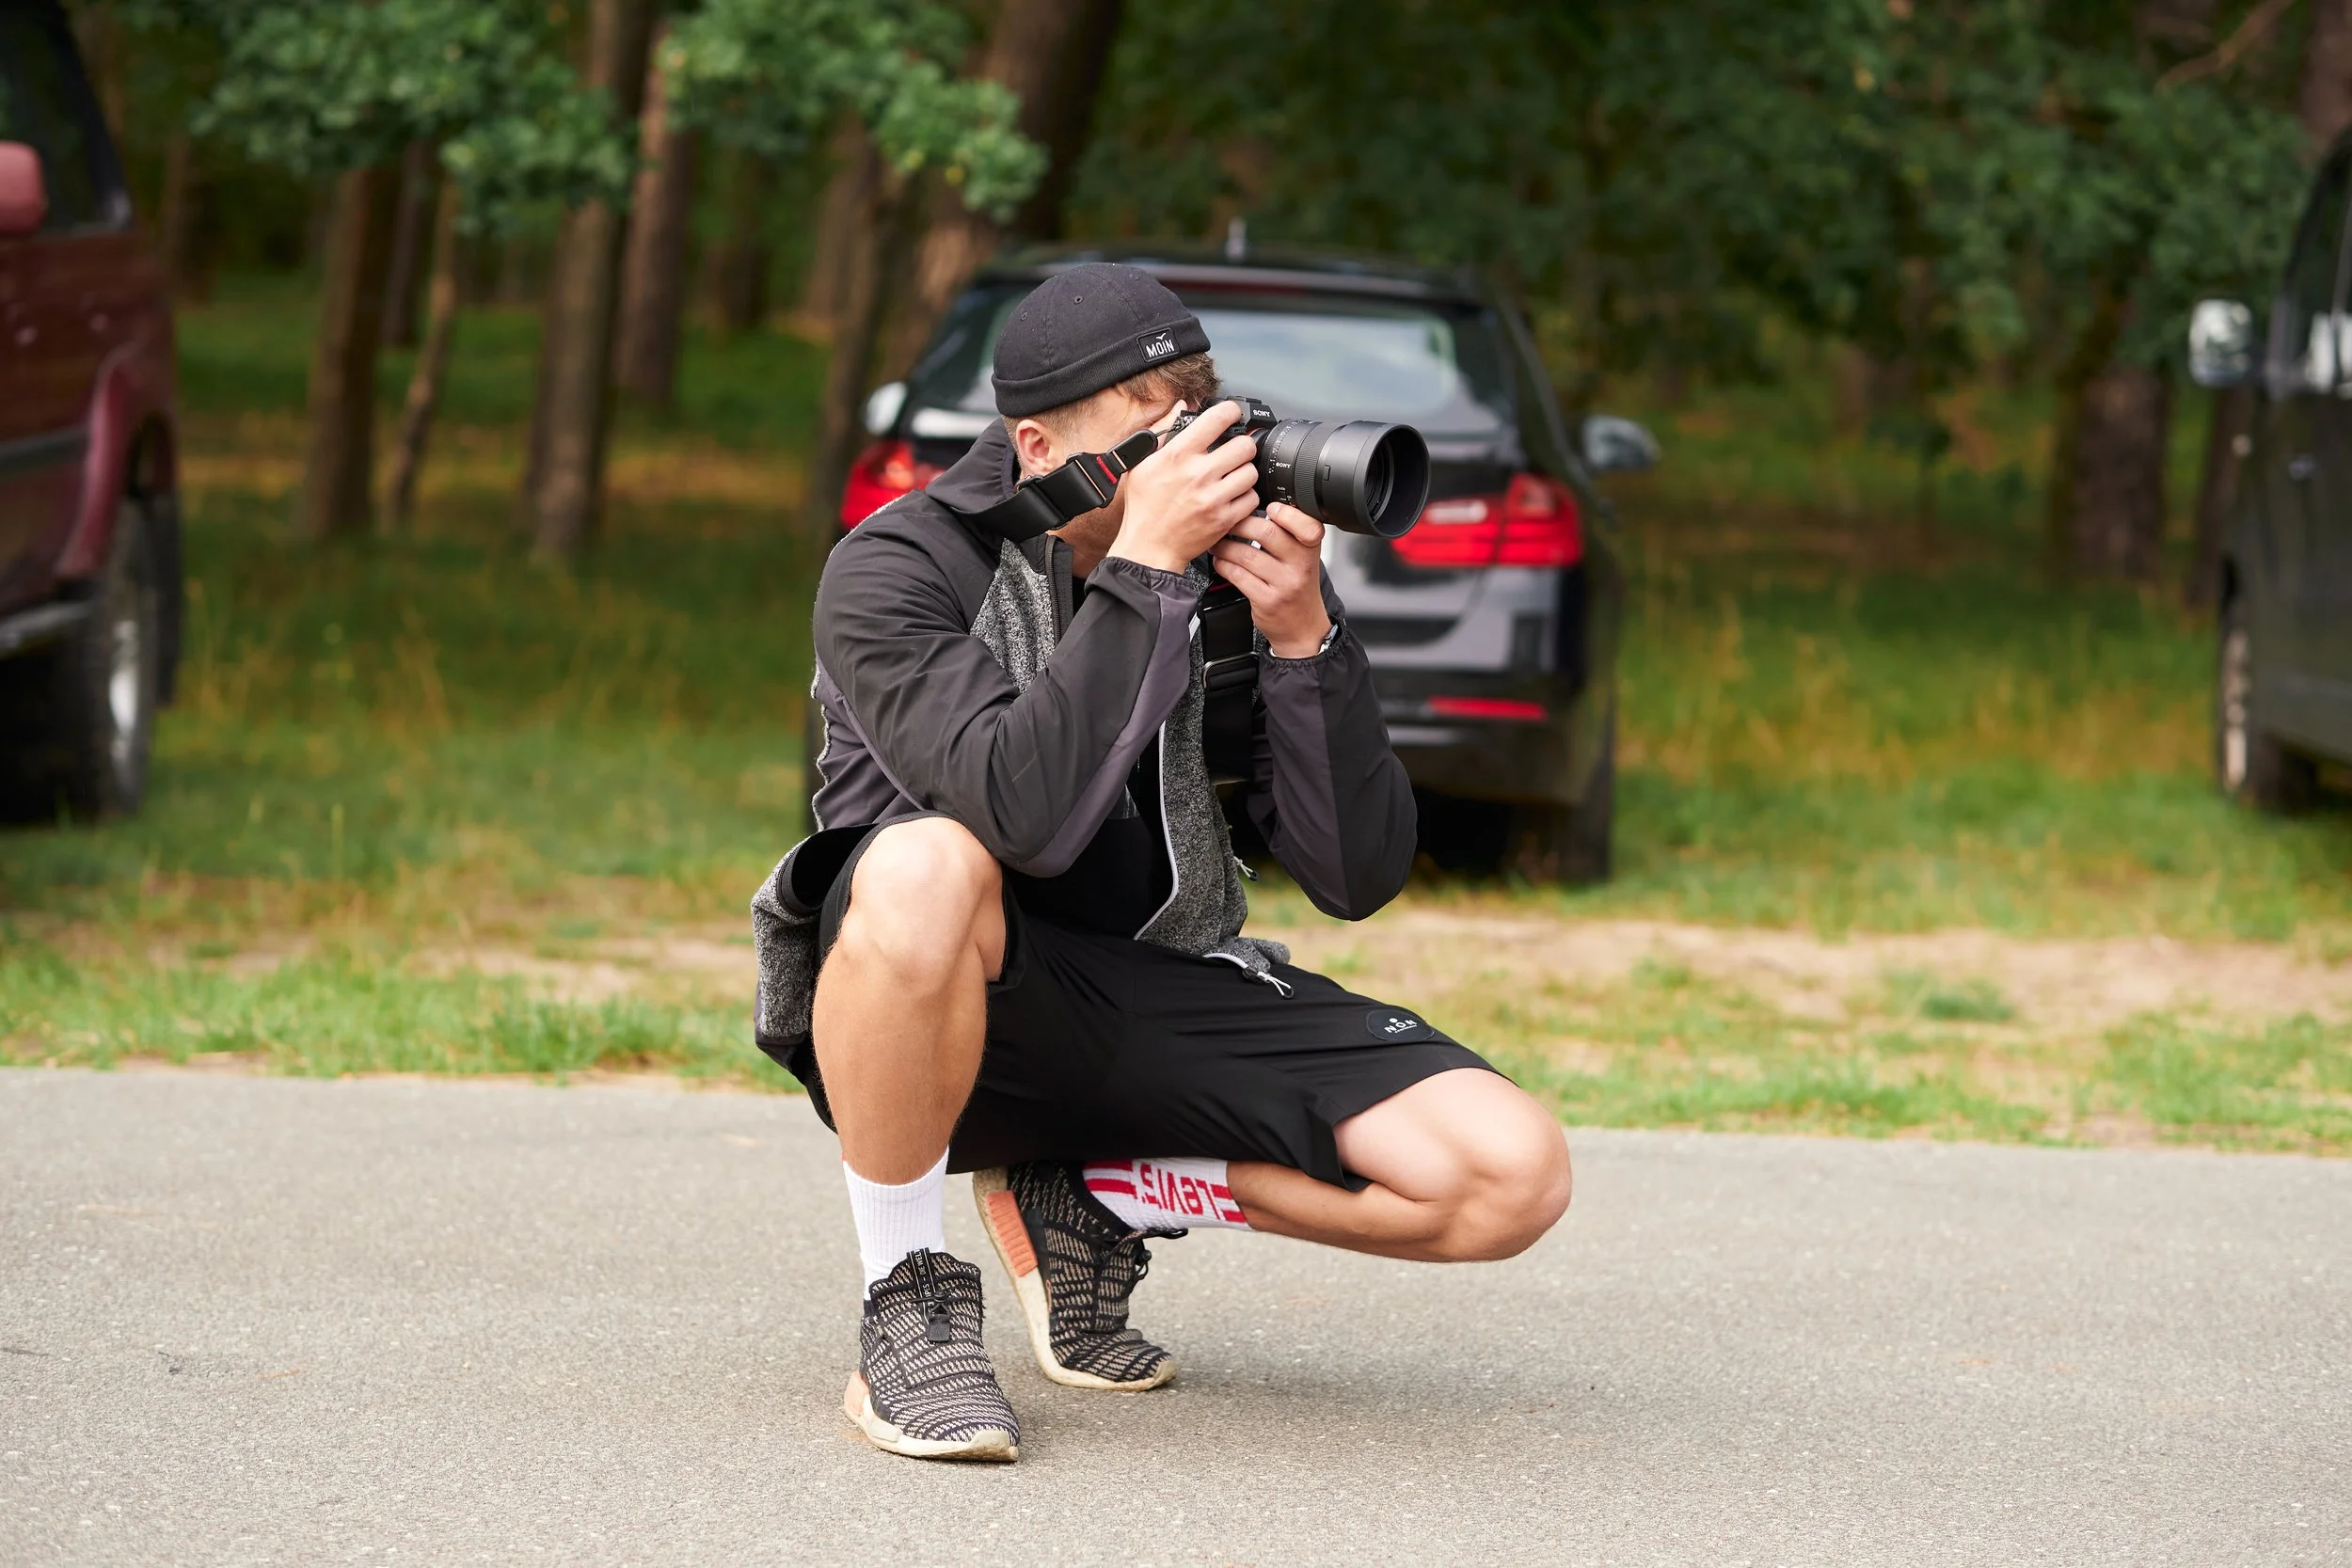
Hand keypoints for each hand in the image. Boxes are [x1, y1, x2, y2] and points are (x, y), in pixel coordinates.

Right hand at [1105, 401, 1260, 573]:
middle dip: (1241, 446)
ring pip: (1251, 472)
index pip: (1217, 418)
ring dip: (1244, 472)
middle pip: (1244, 445)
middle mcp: (1198, 474)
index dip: (1231, 411)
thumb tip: (1181, 406)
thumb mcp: (1142, 464)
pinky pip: (1252, 499)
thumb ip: (1163, 430)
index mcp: (1178, 455)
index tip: (1232, 414)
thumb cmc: (1144, 507)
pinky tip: (1231, 497)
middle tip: (1234, 452)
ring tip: (1232, 477)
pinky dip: (1245, 497)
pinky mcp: (1224, 519)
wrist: (1148, 547)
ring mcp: (1213, 498)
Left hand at [1211, 502, 1331, 658]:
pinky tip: (1221, 562)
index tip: (1267, 507)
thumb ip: (1289, 535)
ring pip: (1247, 555)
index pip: (1305, 525)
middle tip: (1228, 522)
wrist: (1303, 628)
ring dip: (1225, 546)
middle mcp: (1301, 565)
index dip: (1285, 513)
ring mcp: (1284, 584)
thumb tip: (1257, 507)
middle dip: (1241, 524)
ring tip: (1218, 543)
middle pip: (1268, 533)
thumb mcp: (1304, 558)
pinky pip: (1238, 576)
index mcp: (1311, 549)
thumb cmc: (1298, 587)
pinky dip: (1223, 565)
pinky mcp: (1267, 600)